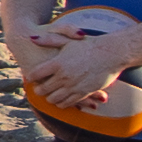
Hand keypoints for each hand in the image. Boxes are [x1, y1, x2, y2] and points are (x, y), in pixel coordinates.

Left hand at [18, 24, 140, 113]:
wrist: (111, 53)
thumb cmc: (88, 44)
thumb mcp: (67, 40)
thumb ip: (49, 40)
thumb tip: (32, 38)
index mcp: (58, 63)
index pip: (36, 74)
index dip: (31, 77)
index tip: (31, 77)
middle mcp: (64, 76)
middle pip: (43, 89)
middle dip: (38, 89)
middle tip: (38, 88)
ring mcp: (74, 86)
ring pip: (53, 99)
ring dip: (49, 98)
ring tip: (49, 94)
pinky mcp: (83, 93)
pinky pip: (67, 103)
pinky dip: (61, 103)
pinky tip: (61, 99)